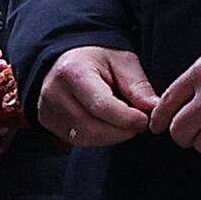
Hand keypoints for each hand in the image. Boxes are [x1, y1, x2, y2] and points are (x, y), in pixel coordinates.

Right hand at [36, 45, 156, 146]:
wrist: (65, 59)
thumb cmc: (96, 59)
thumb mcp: (122, 62)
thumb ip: (138, 85)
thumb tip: (154, 108)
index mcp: (73, 72)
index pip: (101, 105)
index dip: (127, 118)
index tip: (145, 120)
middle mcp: (54, 93)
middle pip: (91, 126)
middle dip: (121, 131)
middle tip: (137, 124)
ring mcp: (47, 110)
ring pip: (84, 137)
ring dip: (111, 136)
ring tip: (124, 124)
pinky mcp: (47, 122)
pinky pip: (76, 140)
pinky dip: (97, 138)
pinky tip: (107, 126)